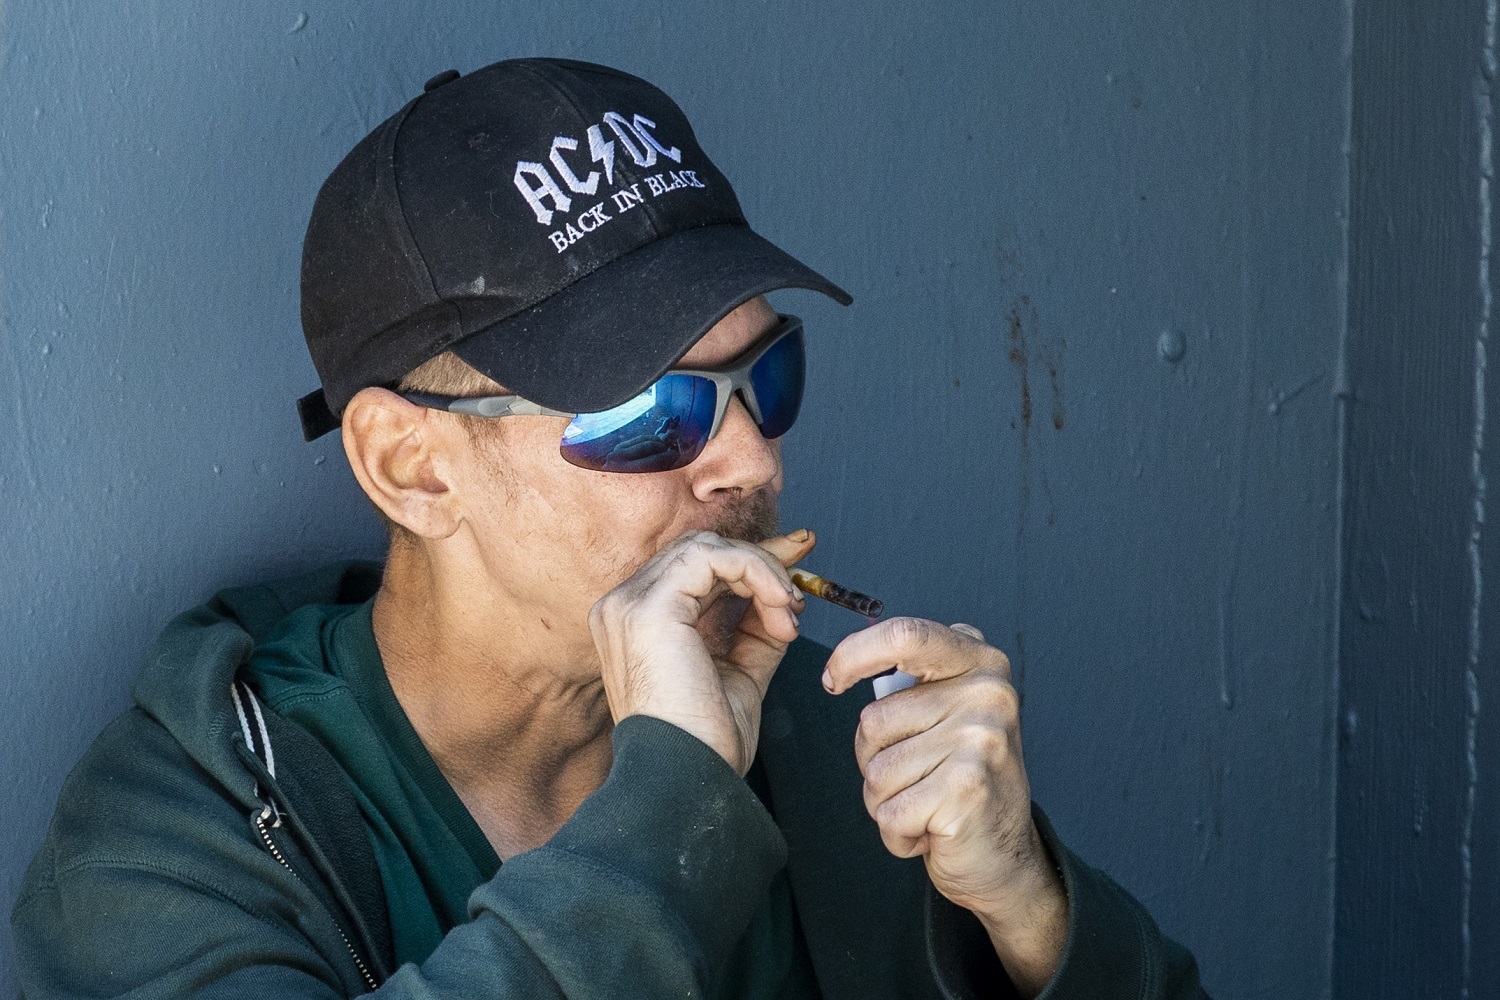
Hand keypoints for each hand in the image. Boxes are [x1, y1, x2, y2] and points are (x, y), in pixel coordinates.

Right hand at [589, 529, 814, 774]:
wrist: (687, 780)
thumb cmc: (707, 743)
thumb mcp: (739, 673)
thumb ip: (752, 633)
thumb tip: (781, 601)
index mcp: (637, 624)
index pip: (693, 569)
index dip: (747, 562)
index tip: (795, 566)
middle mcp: (623, 608)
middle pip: (699, 551)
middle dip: (760, 558)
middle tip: (801, 585)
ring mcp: (629, 605)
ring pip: (707, 548)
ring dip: (762, 572)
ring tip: (790, 613)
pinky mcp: (649, 608)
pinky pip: (713, 559)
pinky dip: (757, 574)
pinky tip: (778, 609)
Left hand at [823, 619, 1066, 996]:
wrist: (1006, 858)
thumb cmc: (962, 782)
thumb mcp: (949, 713)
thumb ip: (912, 683)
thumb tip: (844, 666)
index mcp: (980, 663)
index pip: (903, 635)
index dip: (853, 654)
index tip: (832, 679)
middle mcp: (988, 694)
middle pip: (873, 719)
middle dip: (873, 760)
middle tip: (917, 779)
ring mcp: (981, 741)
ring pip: (876, 770)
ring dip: (886, 801)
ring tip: (927, 805)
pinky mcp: (967, 789)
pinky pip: (889, 812)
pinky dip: (897, 834)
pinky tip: (930, 831)